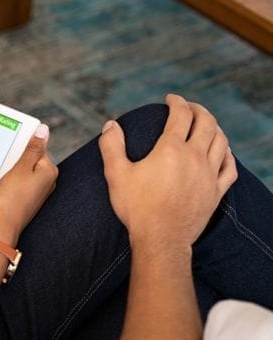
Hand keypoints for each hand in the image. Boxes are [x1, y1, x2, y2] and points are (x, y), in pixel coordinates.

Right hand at [0, 124, 57, 245]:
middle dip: (17, 161)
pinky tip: (4, 189)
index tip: (12, 158)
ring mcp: (39, 192)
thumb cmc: (11, 198)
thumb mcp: (20, 168)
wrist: (3, 227)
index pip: (37, 149)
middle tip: (7, 170)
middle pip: (31, 160)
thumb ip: (33, 148)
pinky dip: (12, 183)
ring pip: (24, 172)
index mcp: (50, 171)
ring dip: (13, 172)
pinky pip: (21, 183)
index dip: (21, 151)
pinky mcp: (30, 199)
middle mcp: (48, 182)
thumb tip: (44, 130)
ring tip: (5, 181)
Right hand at [99, 94, 236, 250]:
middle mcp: (195, 157)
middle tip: (189, 108)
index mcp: (171, 149)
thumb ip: (111, 146)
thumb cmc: (136, 208)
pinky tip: (223, 152)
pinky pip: (230, 167)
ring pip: (221, 141)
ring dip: (215, 128)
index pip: (180, 115)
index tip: (170, 99)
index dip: (176, 102)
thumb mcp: (116, 175)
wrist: (161, 239)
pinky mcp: (216, 192)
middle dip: (198, 110)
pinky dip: (228, 154)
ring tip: (206, 125)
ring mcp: (209, 175)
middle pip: (207, 123)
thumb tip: (110, 124)